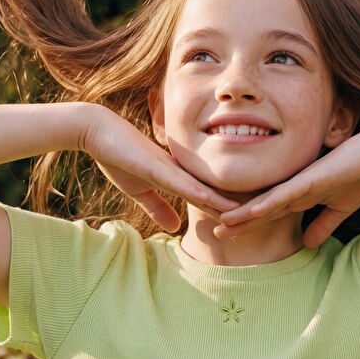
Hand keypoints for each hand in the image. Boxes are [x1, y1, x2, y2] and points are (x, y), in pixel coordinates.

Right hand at [81, 107, 241, 231]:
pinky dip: (200, 193)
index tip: (249, 223)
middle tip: (264, 220)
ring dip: (226, 204)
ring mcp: (172, 168)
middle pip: (215, 193)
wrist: (96, 130)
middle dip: (237, 209)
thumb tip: (176, 228)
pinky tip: (216, 202)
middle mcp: (182, 171)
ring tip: (252, 215)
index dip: (228, 211)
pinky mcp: (157, 166)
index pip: (209, 197)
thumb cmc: (117, 157)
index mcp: (179, 177)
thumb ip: (158, 207)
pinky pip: (183, 182)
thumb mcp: (139, 190)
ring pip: (206, 189)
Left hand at [216, 125, 359, 248]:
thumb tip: (307, 245)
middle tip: (214, 232)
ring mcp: (300, 182)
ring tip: (221, 225)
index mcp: (301, 194)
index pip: (271, 213)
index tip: (231, 234)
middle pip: (261, 208)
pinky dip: (267, 204)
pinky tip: (250, 213)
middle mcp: (295, 188)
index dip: (251, 224)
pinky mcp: (309, 179)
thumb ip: (323, 226)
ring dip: (244, 214)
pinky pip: (284, 194)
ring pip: (266, 202)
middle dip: (239, 221)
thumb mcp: (340, 209)